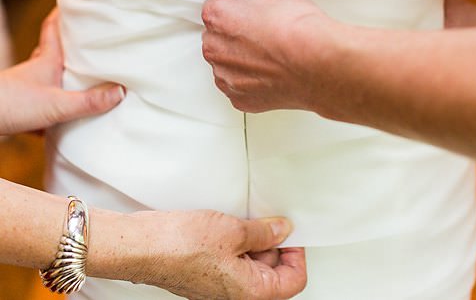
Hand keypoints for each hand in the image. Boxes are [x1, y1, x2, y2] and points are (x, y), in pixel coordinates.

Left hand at [0, 9, 123, 135]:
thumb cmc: (10, 105)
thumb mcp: (55, 105)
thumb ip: (88, 101)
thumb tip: (121, 91)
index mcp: (46, 62)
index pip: (53, 30)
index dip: (62, 14)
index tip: (74, 1)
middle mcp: (35, 72)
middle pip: (53, 53)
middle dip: (70, 46)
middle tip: (90, 39)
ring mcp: (27, 91)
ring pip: (49, 80)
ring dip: (64, 78)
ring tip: (86, 80)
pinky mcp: (21, 110)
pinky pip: (43, 107)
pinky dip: (54, 112)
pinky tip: (65, 123)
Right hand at [121, 211, 305, 299]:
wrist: (141, 246)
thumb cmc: (178, 246)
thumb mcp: (234, 230)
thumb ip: (264, 233)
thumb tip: (282, 231)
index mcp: (249, 292)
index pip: (293, 280)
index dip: (296, 254)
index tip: (291, 233)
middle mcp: (235, 295)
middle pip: (274, 273)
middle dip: (274, 246)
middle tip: (269, 222)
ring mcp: (219, 286)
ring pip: (252, 266)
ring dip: (254, 242)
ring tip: (245, 222)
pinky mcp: (206, 275)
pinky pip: (233, 261)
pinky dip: (237, 244)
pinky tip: (229, 227)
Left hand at [201, 0, 329, 112]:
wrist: (316, 61)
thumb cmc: (297, 28)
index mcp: (217, 16)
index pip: (217, 9)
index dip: (238, 10)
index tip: (253, 14)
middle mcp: (214, 47)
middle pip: (218, 38)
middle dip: (237, 36)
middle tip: (265, 34)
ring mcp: (225, 75)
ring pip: (228, 64)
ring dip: (243, 60)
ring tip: (272, 54)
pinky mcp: (238, 97)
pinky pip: (239, 87)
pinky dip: (252, 82)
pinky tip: (273, 72)